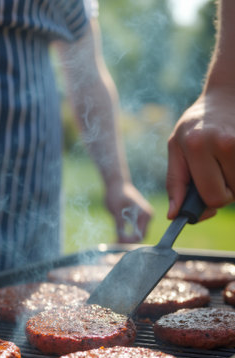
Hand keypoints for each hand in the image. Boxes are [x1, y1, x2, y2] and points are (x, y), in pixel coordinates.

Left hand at [105, 181, 153, 242]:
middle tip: (114, 245)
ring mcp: (144, 217)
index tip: (116, 244)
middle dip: (127, 242)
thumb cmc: (116, 193)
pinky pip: (133, 230)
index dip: (128, 242)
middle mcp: (148, 216)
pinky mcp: (138, 218)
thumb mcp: (116, 212)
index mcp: (146, 214)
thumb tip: (120, 242)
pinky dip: (126, 234)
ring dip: (126, 239)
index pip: (140, 235)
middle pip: (140, 236)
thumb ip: (120, 227)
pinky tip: (116, 236)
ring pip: (136, 234)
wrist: (116, 182)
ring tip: (114, 241)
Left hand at [167, 88, 234, 220]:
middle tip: (216, 173)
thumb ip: (175, 182)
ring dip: (234, 183)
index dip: (209, 202)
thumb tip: (174, 215)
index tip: (205, 195)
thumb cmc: (195, 126)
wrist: (226, 97)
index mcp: (198, 145)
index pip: (213, 197)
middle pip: (231, 196)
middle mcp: (225, 143)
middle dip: (223, 192)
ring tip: (225, 163)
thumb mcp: (176, 148)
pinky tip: (233, 159)